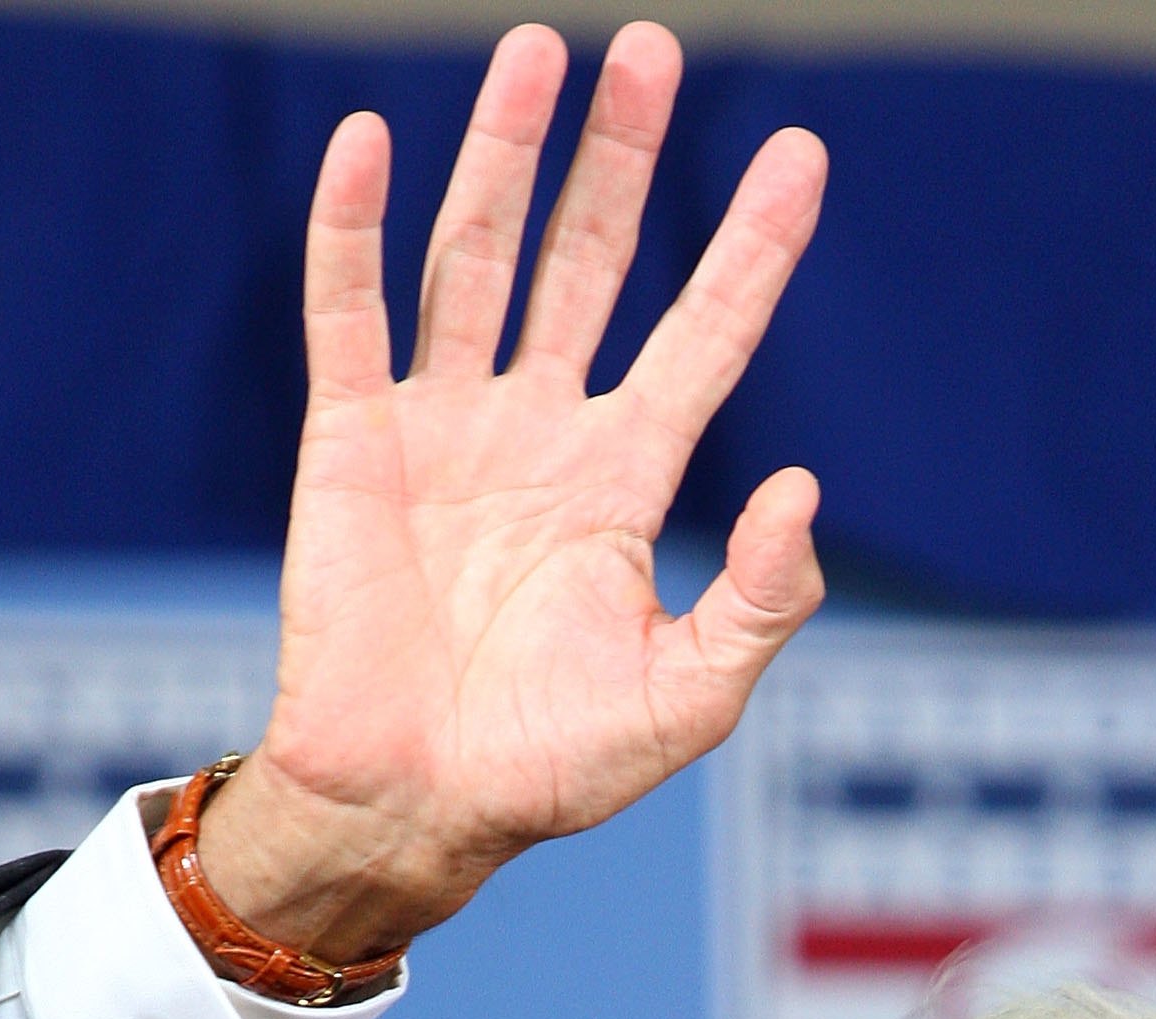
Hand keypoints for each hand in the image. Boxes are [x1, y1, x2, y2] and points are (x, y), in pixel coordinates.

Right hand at [197, 22, 826, 959]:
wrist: (421, 806)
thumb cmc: (553, 769)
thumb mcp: (688, 700)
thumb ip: (758, 601)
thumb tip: (804, 488)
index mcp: (626, 483)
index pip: (704, 337)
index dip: (752, 249)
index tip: (804, 157)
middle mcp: (541, 432)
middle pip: (591, 263)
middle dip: (624, 161)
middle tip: (653, 54)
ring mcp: (446, 427)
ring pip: (479, 258)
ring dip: (505, 156)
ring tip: (537, 52)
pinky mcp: (353, 442)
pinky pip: (351, 314)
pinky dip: (354, 229)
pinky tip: (370, 144)